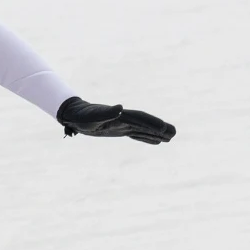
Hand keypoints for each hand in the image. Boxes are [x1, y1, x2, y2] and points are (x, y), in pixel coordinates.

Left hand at [56, 96, 175, 143]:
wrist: (75, 114)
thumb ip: (105, 112)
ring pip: (144, 129)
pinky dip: (147, 137)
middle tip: (174, 133)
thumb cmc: (82, 116)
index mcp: (120, 116)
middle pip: (146, 123)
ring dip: (156, 133)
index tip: (164, 129)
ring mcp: (123, 124)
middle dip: (160, 128)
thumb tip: (119, 108)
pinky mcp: (120, 130)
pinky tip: (156, 141)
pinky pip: (137, 134)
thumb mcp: (92, 116)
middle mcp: (124, 119)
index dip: (152, 123)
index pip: (140, 119)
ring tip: (170, 137)